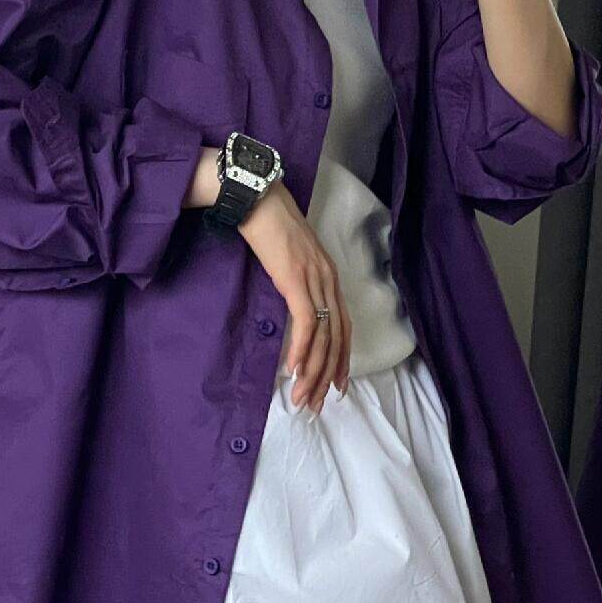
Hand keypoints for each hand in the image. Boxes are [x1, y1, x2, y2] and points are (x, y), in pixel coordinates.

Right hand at [237, 181, 351, 413]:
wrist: (258, 199)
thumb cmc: (269, 227)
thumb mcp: (290, 259)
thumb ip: (297, 283)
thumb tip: (293, 307)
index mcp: (329, 276)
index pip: (343, 327)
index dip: (341, 359)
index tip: (336, 386)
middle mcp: (328, 280)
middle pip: (337, 338)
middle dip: (328, 375)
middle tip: (318, 403)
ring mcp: (314, 280)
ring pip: (322, 337)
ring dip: (312, 371)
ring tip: (303, 396)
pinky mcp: (296, 280)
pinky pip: (305, 322)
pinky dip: (301, 349)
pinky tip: (293, 370)